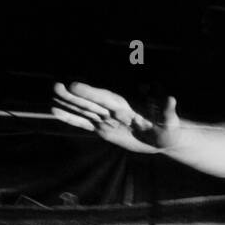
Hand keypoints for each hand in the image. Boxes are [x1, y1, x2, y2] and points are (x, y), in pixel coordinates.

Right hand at [52, 81, 180, 153]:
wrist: (164, 139)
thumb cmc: (169, 129)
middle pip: (92, 102)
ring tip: (52, 95)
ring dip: (69, 104)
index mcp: (128, 108)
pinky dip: (71, 119)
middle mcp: (114, 112)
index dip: (91, 93)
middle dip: (75, 96)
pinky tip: (56, 111)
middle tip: (57, 86)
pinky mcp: (103, 130)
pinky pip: (85, 124)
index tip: (75, 85)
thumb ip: (168, 111)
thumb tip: (172, 98)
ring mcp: (107, 120)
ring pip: (85, 111)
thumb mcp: (171, 122)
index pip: (106, 99)